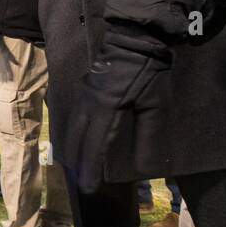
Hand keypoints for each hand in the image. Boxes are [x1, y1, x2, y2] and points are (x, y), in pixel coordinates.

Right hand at [61, 25, 172, 193]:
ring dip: (71, 150)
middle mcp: (89, 104)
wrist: (135, 38)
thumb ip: (147, 135)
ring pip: (71, 129)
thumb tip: (144, 165)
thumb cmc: (148, 71)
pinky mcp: (84, 89)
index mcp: (106, 108)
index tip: (89, 188)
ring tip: (72, 168)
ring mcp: (83, 95)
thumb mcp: (154, 104)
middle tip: (79, 183)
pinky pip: (73, 118)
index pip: (95, 145)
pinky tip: (74, 143)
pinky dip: (72, 134)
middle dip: (77, 163)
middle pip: (76, 139)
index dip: (91, 169)